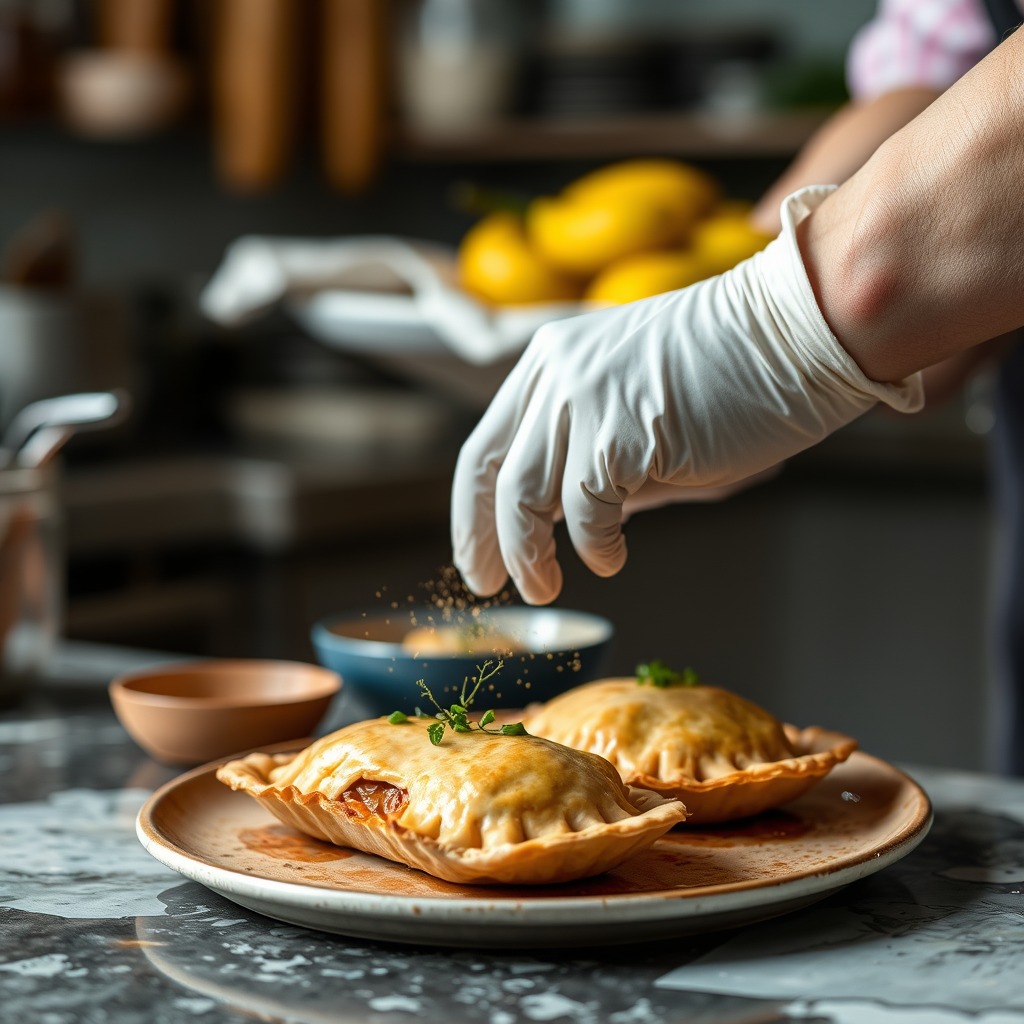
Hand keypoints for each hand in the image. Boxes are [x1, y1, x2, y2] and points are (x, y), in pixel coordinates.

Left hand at [451, 187, 922, 604]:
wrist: (794, 334)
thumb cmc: (729, 375)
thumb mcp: (634, 404)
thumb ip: (590, 453)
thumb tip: (558, 519)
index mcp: (550, 361)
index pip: (486, 446)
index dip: (471, 510)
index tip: (477, 555)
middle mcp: (555, 373)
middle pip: (490, 473)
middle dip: (483, 540)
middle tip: (488, 584)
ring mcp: (583, 398)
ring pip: (524, 496)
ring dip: (529, 555)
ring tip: (544, 589)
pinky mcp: (619, 432)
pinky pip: (585, 511)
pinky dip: (594, 547)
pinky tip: (612, 560)